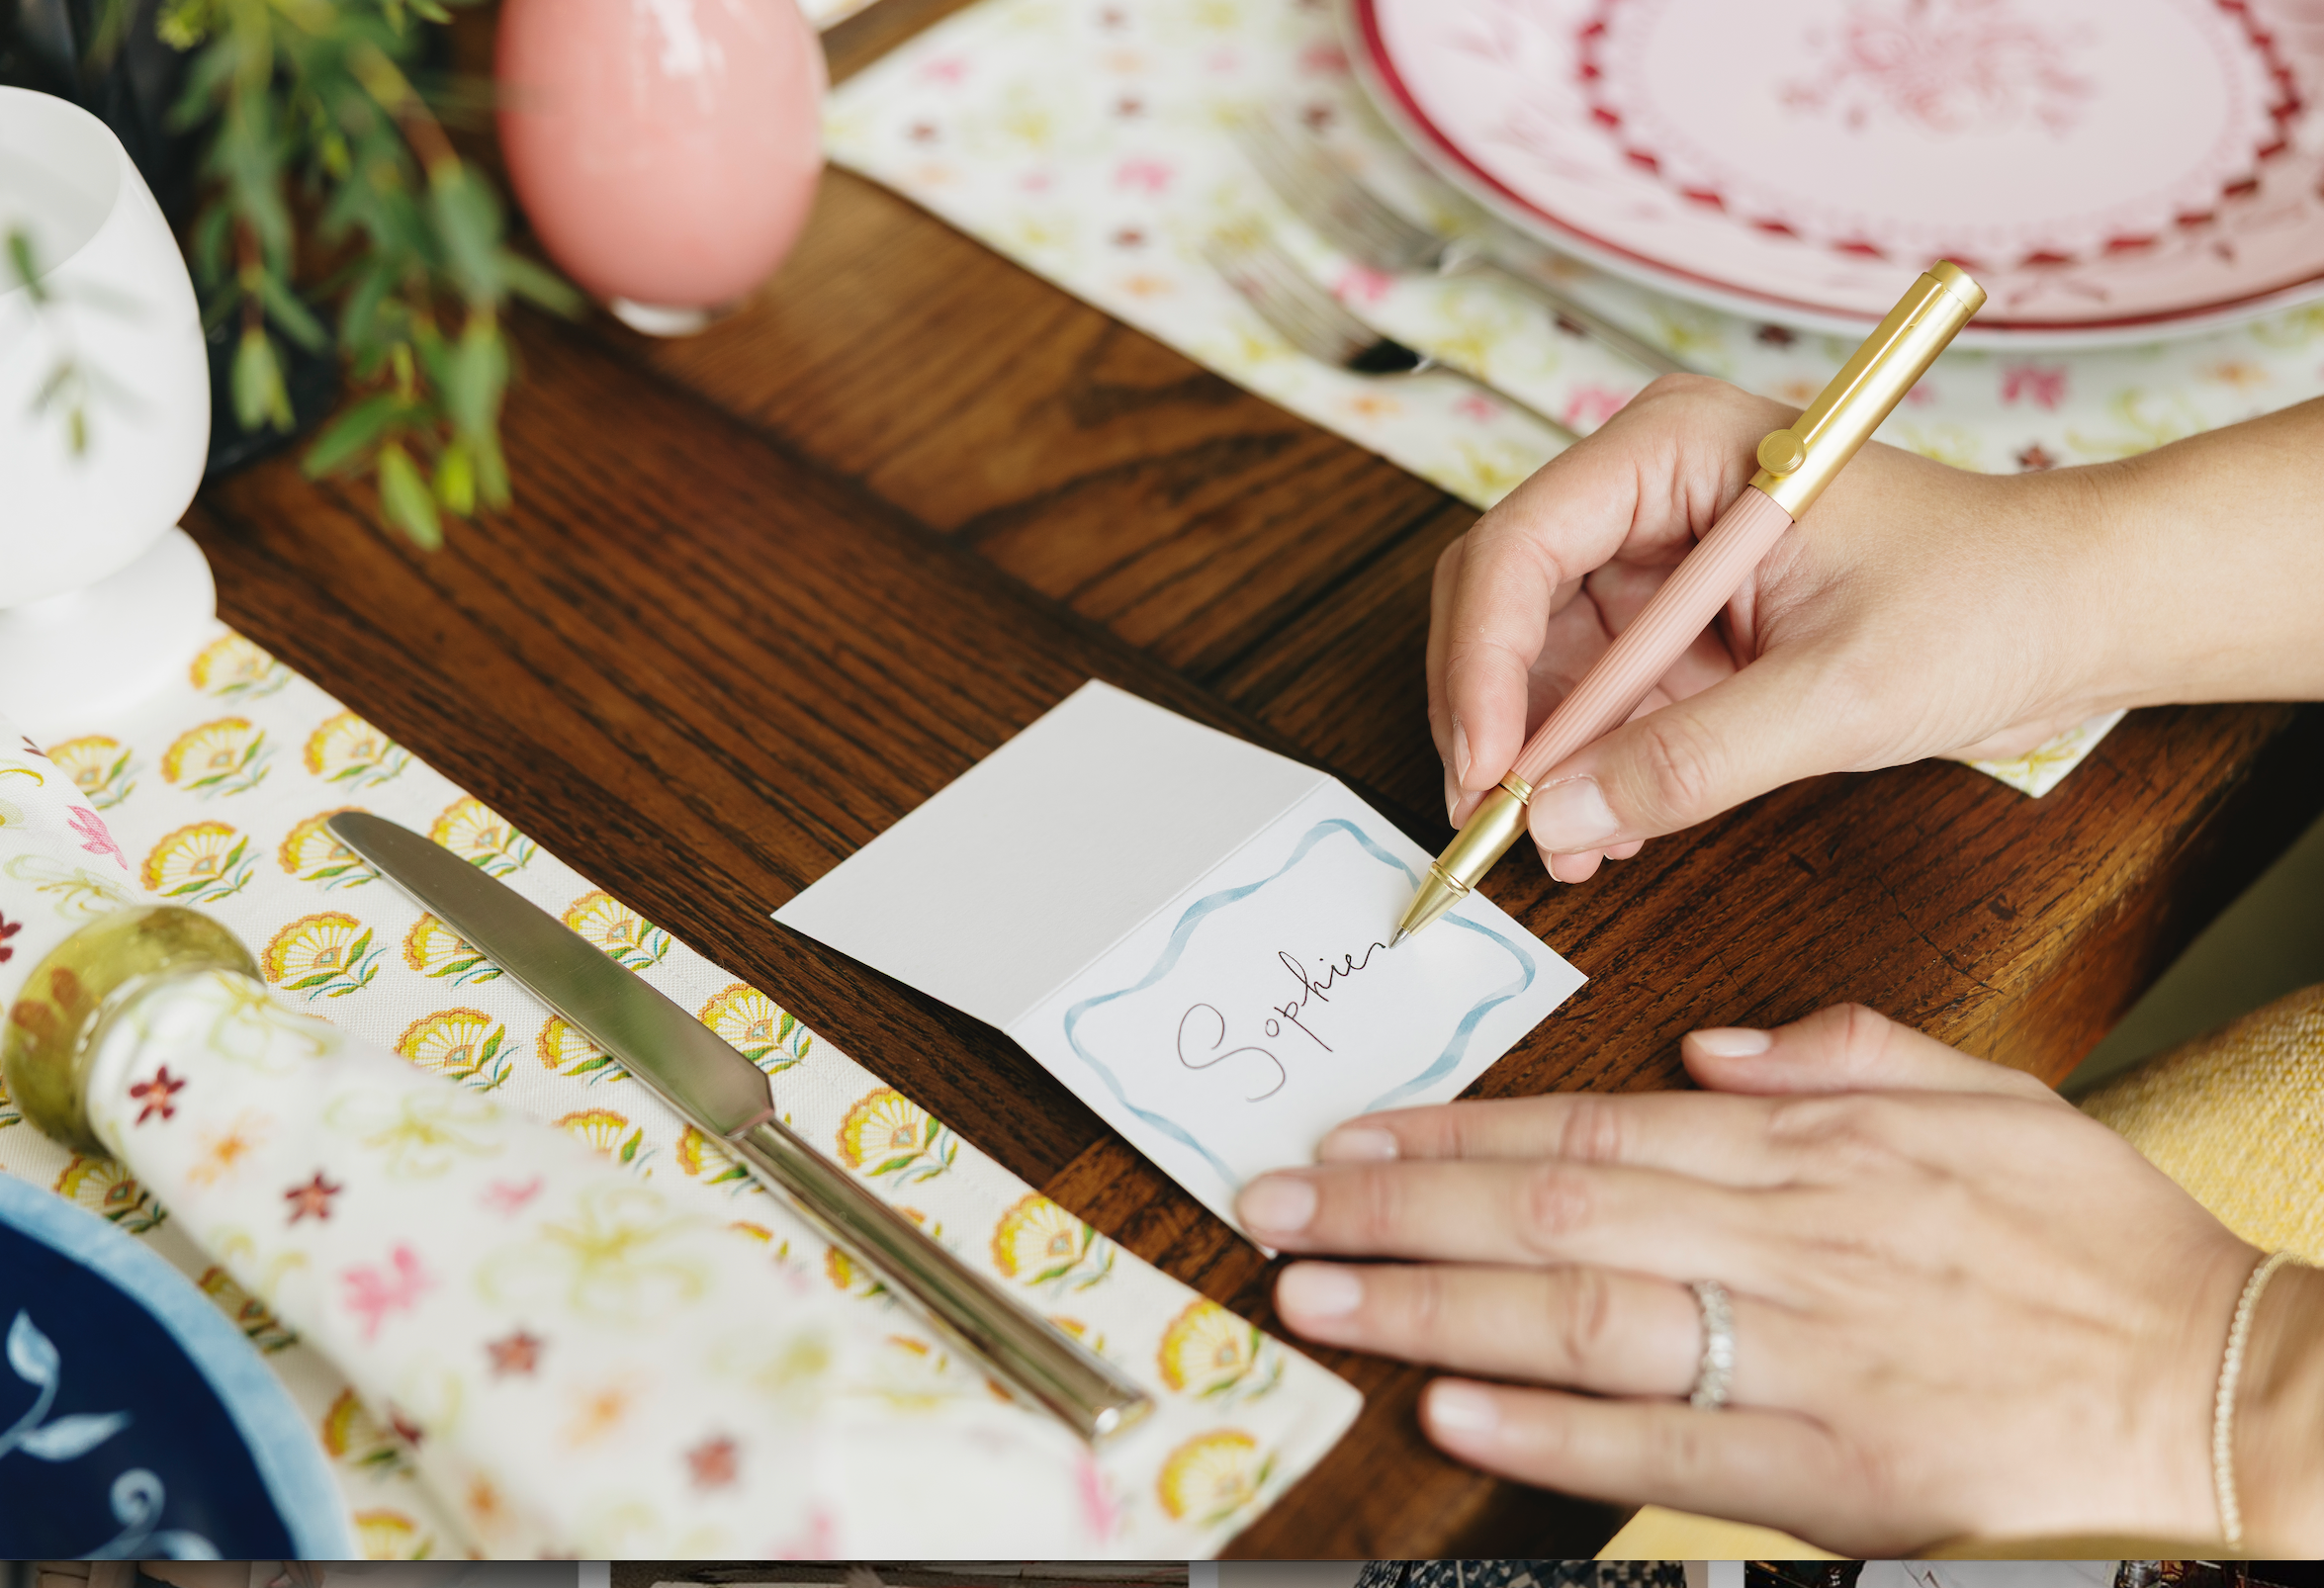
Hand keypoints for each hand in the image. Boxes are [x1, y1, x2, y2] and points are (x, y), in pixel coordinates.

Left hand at [1234, 1005, 2265, 1553]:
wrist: (2228, 1400)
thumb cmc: (2101, 1251)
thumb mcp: (1992, 1101)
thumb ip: (1846, 1054)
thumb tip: (1712, 1042)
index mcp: (1816, 1151)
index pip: (1592, 1127)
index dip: (1455, 1131)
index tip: (1353, 1133)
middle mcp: (1791, 1244)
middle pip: (1553, 1211)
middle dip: (1397, 1207)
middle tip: (1275, 1205)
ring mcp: (1807, 1362)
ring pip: (1581, 1319)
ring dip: (1432, 1306)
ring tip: (1318, 1295)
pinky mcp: (1833, 1476)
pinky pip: (1665, 1452)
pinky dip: (1551, 1434)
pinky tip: (1454, 1411)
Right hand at [1428, 379, 2323, 881]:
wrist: (2076, 614)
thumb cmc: (1990, 599)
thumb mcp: (1842, 691)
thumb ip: (1692, 759)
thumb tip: (1558, 820)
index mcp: (1677, 449)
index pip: (1524, 545)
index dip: (1483, 660)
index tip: (1487, 766)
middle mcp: (1648, 494)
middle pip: (1506, 601)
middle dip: (1493, 717)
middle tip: (1491, 821)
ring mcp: (1658, 564)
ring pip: (1539, 666)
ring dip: (1540, 761)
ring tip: (1563, 848)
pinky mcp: (1679, 630)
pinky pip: (1596, 705)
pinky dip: (1587, 772)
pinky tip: (1603, 834)